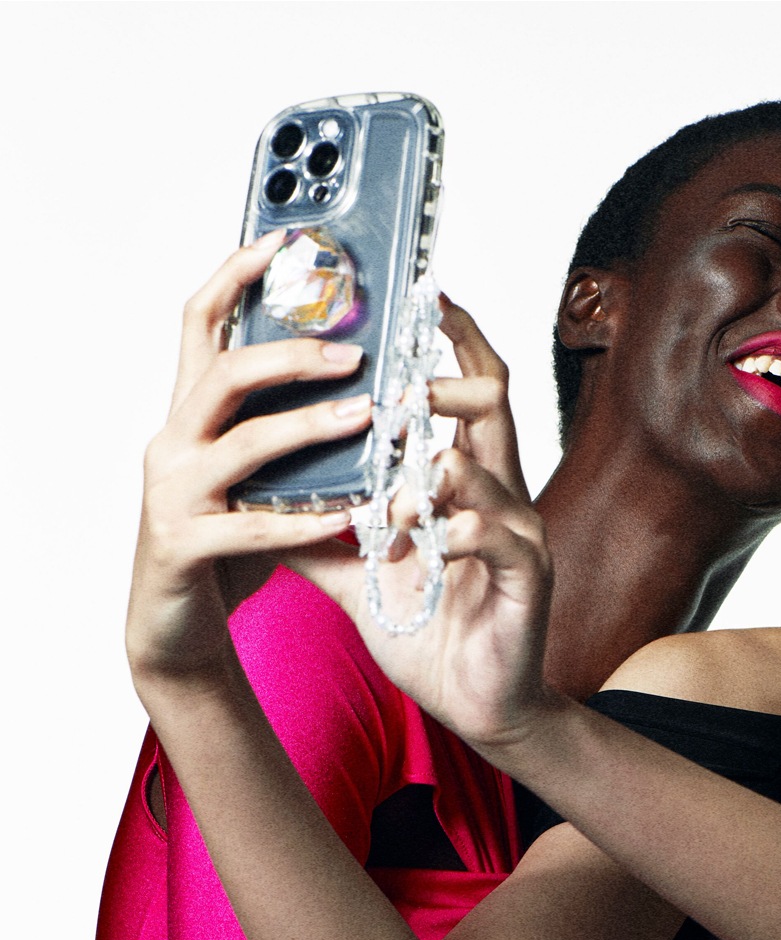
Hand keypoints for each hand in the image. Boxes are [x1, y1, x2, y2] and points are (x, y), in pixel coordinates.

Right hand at [126, 233, 371, 689]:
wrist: (176, 622)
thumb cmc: (227, 539)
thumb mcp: (255, 471)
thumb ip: (284, 423)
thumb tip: (358, 371)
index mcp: (190, 412)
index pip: (200, 323)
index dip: (236, 275)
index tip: (284, 240)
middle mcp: (173, 441)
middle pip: (224, 371)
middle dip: (291, 353)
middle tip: (356, 354)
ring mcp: (173, 492)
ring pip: (244, 443)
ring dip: (312, 425)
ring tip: (370, 416)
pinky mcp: (186, 544)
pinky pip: (256, 526)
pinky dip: (309, 519)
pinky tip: (356, 512)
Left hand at [285, 300, 560, 751]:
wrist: (480, 702)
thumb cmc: (430, 631)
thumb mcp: (363, 574)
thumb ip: (322, 533)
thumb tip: (258, 500)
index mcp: (466, 483)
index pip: (469, 392)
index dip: (452, 341)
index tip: (422, 298)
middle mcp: (501, 493)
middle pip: (493, 402)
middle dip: (443, 379)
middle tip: (397, 386)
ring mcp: (521, 530)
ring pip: (484, 467)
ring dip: (427, 472)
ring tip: (392, 497)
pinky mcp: (529, 574)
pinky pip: (494, 534)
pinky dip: (454, 530)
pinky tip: (426, 542)